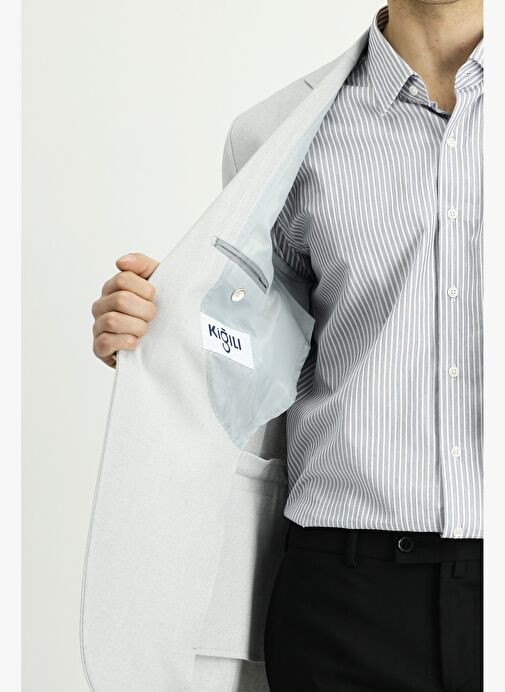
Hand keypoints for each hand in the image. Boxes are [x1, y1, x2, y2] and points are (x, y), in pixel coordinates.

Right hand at [92, 253, 159, 367]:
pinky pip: (106, 342)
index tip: (154, 298)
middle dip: (144, 310)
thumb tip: (120, 262)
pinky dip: (125, 342)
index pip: (123, 279)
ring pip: (113, 320)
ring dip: (137, 327)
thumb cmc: (156, 308)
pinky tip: (135, 342)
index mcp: (112, 288)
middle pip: (121, 299)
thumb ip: (141, 264)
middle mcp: (101, 305)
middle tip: (151, 317)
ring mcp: (98, 326)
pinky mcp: (99, 348)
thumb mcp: (156, 281)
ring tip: (144, 331)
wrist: (161, 341)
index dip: (146, 290)